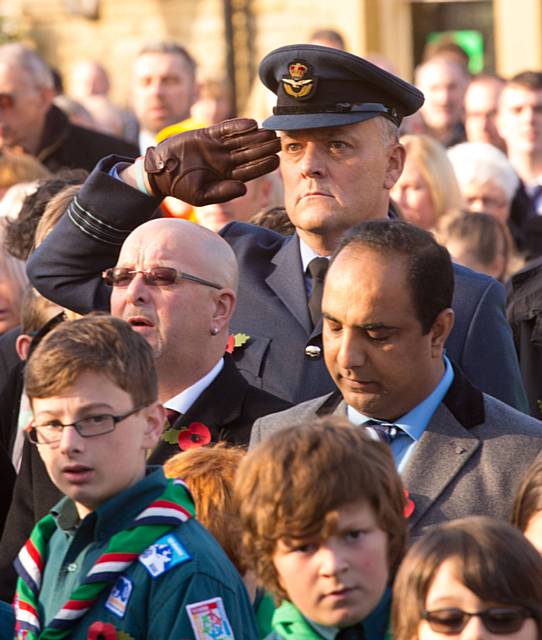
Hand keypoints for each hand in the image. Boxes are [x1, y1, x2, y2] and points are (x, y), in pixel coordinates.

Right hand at [144, 118, 280, 204]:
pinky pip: (226, 129)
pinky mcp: (208, 135)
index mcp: (227, 177)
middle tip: (279, 141)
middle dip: (264, 148)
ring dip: (256, 136)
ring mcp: (218, 147)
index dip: (263, 166)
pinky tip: (252, 124)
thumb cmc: (181, 187)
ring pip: (241, 140)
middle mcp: (226, 161)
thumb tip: (243, 188)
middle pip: (249, 153)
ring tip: (270, 131)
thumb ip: (223, 193)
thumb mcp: (201, 195)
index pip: (250, 171)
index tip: (276, 160)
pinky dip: (238, 126)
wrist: (161, 172)